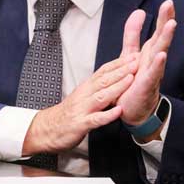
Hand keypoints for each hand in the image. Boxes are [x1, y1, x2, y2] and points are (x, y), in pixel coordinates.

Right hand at [22, 54, 138, 155]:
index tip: (134, 55)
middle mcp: (85, 95)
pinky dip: (108, 115)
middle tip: (137, 61)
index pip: (104, 71)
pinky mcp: (81, 124)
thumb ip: (97, 87)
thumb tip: (116, 76)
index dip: (119, 63)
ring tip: (130, 79)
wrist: (47, 129)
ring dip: (116, 87)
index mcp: (86, 87)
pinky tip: (119, 111)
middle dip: (122, 70)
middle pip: (104, 80)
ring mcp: (83, 109)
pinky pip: (95, 119)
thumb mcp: (83, 95)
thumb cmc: (68, 113)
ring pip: (101, 96)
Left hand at [117, 0, 175, 131]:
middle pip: (161, 38)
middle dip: (166, 21)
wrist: (132, 109)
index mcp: (150, 51)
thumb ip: (133, 34)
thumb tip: (139, 11)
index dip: (163, 17)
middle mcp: (154, 60)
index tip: (168, 2)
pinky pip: (153, 74)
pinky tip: (162, 55)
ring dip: (165, 39)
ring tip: (171, 24)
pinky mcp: (147, 85)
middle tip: (169, 5)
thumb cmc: (134, 81)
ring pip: (160, 52)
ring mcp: (152, 72)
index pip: (158, 31)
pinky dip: (158, 65)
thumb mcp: (130, 53)